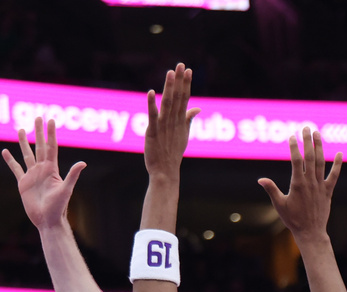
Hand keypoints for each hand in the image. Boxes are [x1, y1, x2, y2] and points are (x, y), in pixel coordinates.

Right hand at [2, 117, 85, 229]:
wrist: (47, 221)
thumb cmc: (59, 207)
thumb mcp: (66, 190)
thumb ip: (72, 175)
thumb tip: (83, 163)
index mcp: (52, 169)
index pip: (51, 147)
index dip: (51, 134)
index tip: (51, 120)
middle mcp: (42, 169)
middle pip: (39, 146)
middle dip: (38, 132)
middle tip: (37, 117)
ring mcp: (32, 175)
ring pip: (27, 154)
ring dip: (23, 142)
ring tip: (20, 129)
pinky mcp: (23, 183)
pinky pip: (16, 168)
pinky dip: (10, 160)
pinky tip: (5, 151)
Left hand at [144, 63, 199, 178]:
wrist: (165, 172)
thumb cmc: (173, 154)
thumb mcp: (184, 135)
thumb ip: (188, 119)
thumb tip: (197, 108)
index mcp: (181, 121)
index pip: (185, 98)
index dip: (186, 84)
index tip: (188, 69)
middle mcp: (174, 121)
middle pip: (178, 98)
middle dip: (180, 81)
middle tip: (181, 65)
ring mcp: (163, 126)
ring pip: (167, 104)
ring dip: (169, 88)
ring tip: (170, 73)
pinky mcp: (152, 132)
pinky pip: (152, 116)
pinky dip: (151, 105)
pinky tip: (150, 92)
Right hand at [258, 127, 341, 241]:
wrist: (310, 232)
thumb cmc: (293, 220)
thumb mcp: (279, 205)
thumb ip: (271, 190)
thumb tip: (260, 180)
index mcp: (297, 184)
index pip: (297, 161)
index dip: (295, 147)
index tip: (292, 136)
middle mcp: (310, 182)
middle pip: (310, 157)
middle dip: (308, 141)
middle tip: (306, 127)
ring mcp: (320, 186)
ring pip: (321, 162)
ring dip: (320, 147)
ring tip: (318, 134)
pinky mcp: (328, 191)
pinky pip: (334, 175)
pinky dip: (337, 165)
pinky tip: (340, 154)